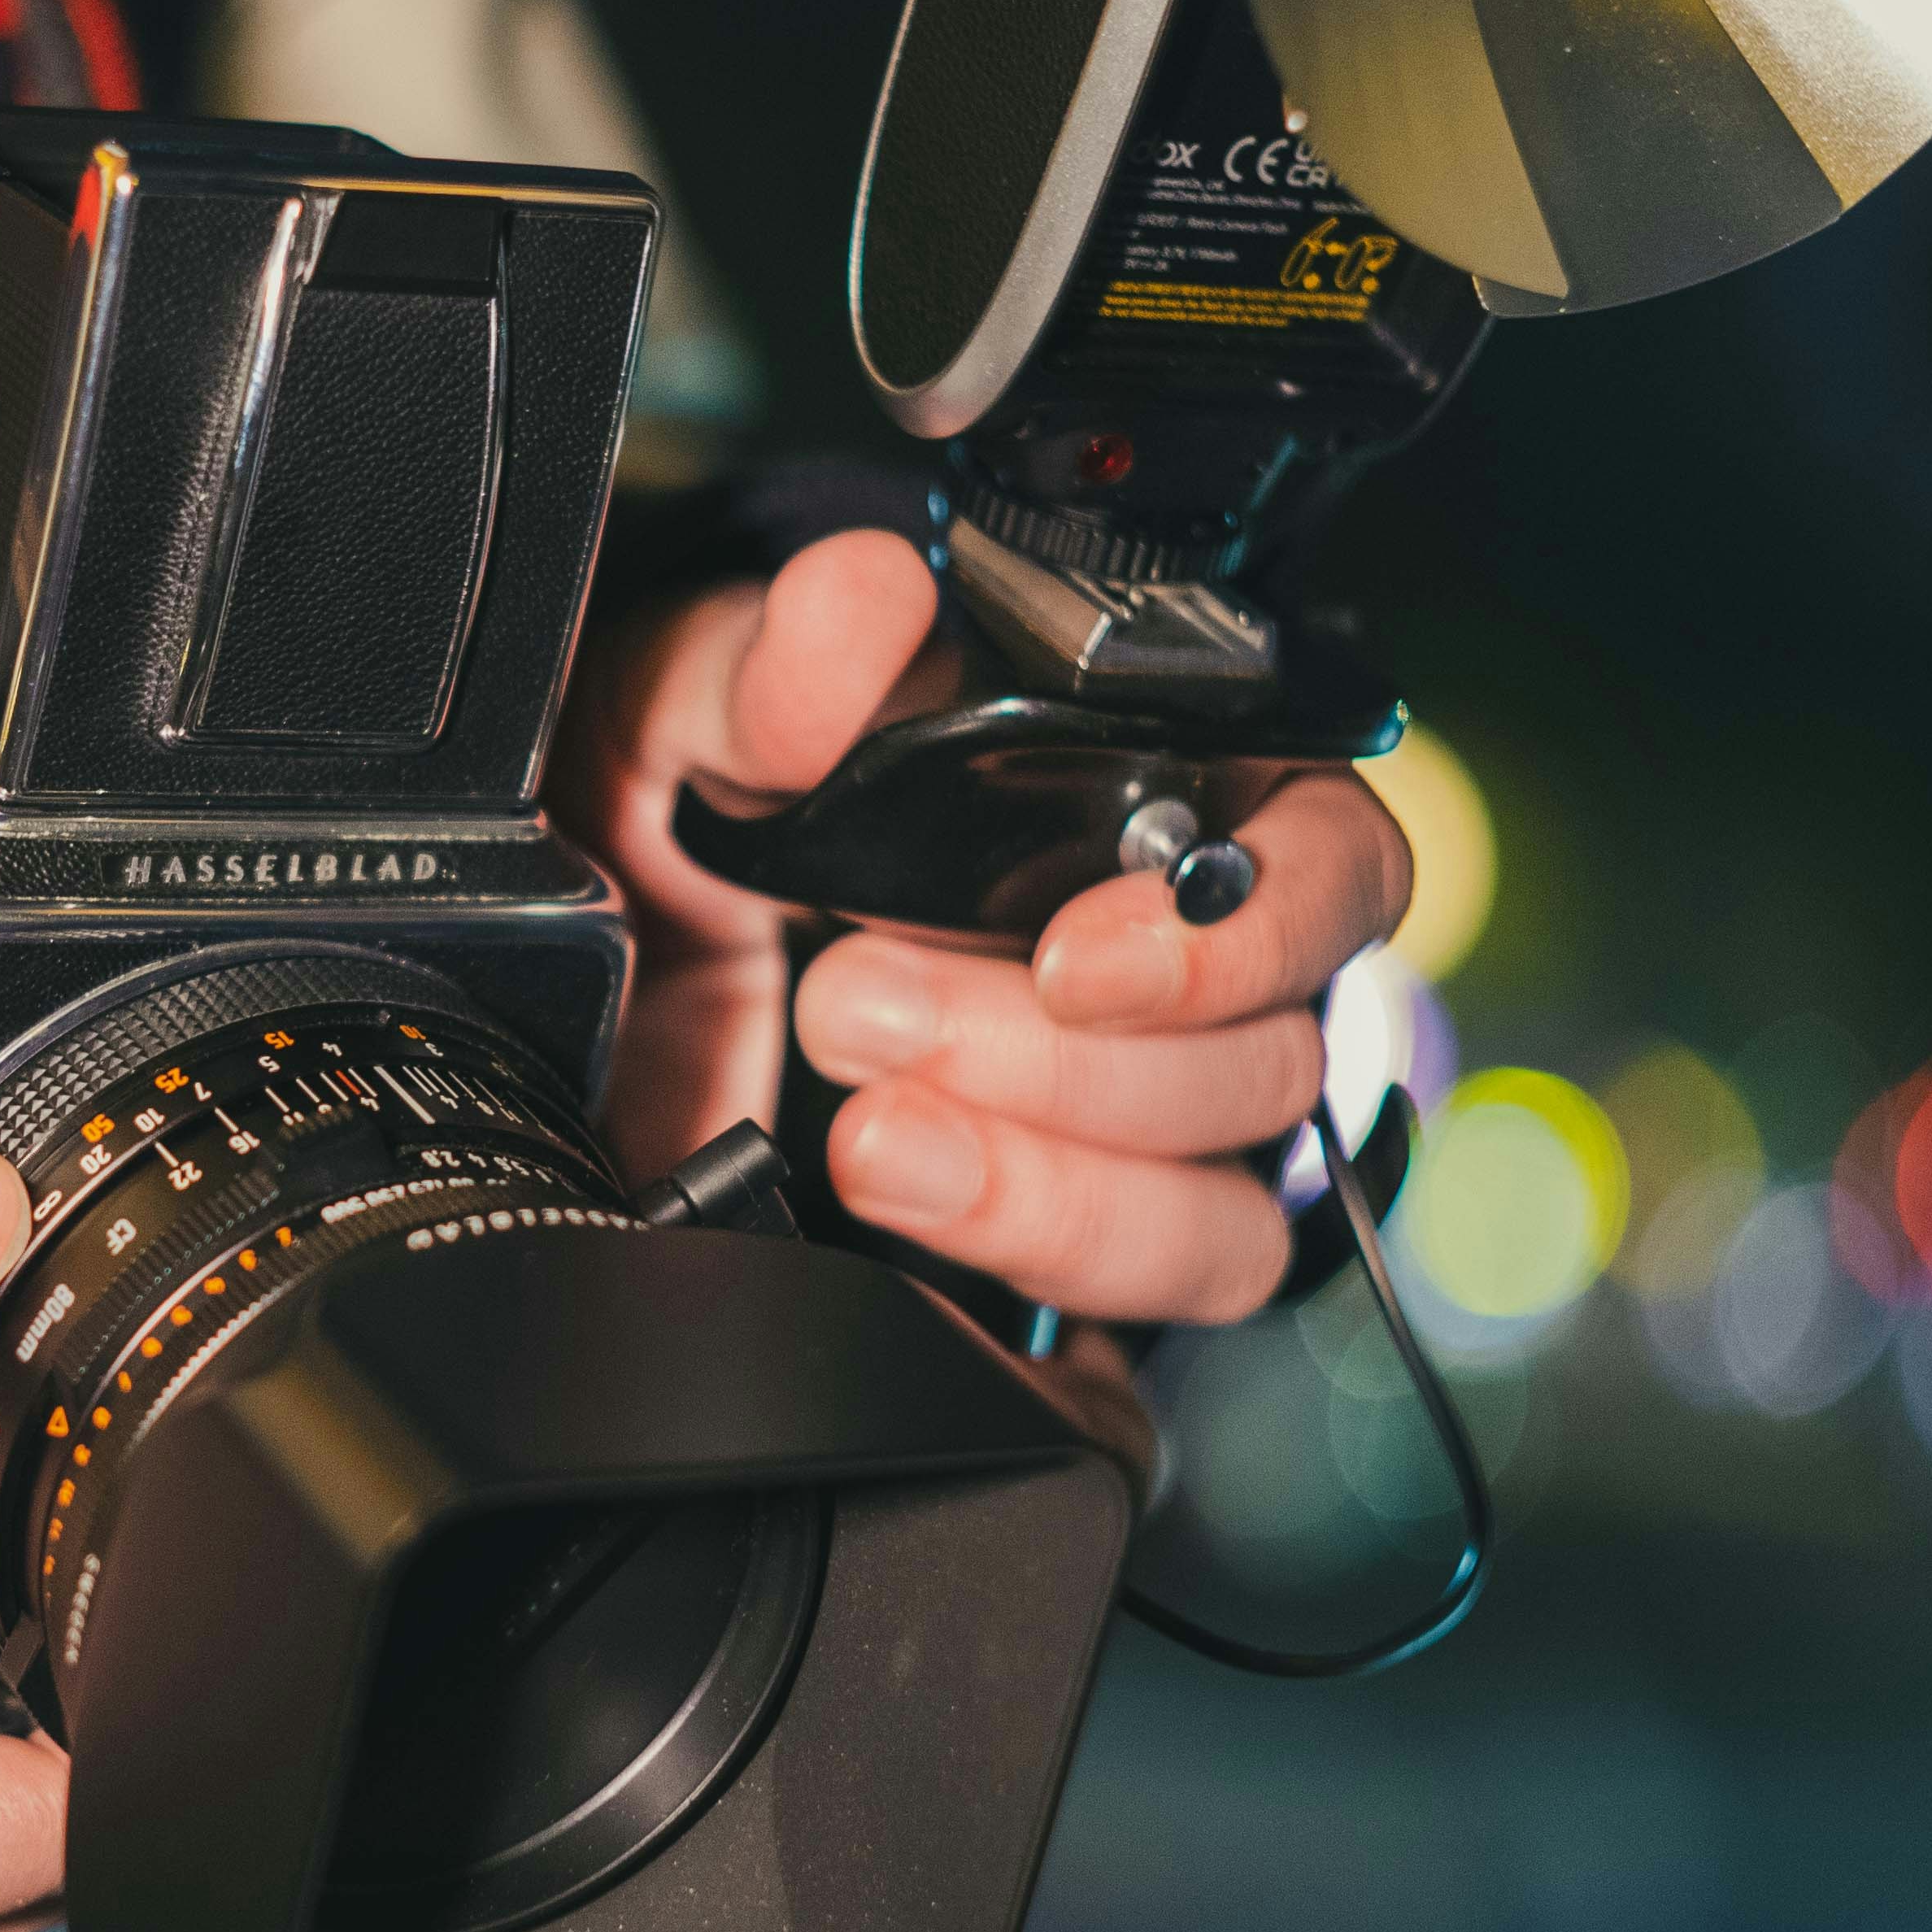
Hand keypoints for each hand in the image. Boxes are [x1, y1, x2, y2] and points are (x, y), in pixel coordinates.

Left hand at [566, 530, 1413, 1327]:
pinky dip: (1031, 1291)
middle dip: (1065, 1063)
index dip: (1248, 925)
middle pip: (1265, 1064)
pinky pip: (1129, 1332)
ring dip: (1049, 1191)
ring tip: (870, 1137)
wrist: (598, 995)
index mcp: (1151, 816)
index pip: (1333, 865)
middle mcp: (1173, 990)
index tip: (1080, 957)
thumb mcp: (680, 717)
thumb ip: (769, 662)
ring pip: (1219, 1218)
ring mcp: (1125, 1146)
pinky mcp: (1054, 1267)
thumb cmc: (691, 819)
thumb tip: (858, 600)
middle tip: (862, 1008)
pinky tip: (904, 1244)